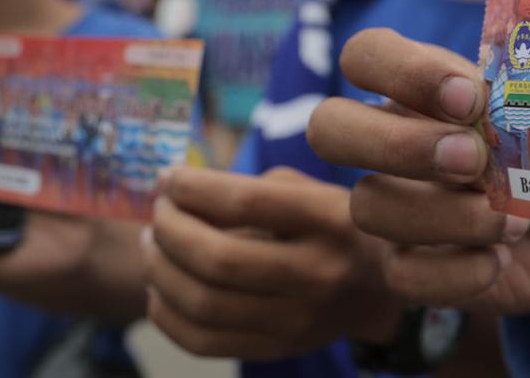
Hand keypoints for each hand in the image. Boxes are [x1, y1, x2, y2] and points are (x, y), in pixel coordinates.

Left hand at [144, 166, 399, 360]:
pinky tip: (161, 286)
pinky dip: (165, 313)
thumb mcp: (306, 189)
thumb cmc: (331, 223)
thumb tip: (175, 195)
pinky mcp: (277, 350)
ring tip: (153, 245)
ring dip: (160, 270)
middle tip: (158, 213)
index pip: (244, 203)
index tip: (168, 178)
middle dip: (170, 230)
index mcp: (328, 220)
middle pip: (218, 260)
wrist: (377, 287)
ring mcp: (298, 321)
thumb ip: (247, 190)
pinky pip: (201, 342)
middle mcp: (318, 274)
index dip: (192, 188)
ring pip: (203, 304)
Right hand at [308, 29, 529, 315]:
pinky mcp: (412, 266)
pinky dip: (456, 271)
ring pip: (367, 206)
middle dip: (396, 144)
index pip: (365, 54)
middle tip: (473, 160)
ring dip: (445, 216)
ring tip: (515, 221)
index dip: (401, 71)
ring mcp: (396, 206)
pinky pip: (401, 275)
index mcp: (423, 87)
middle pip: (328, 127)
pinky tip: (501, 259)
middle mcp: (393, 140)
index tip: (466, 97)